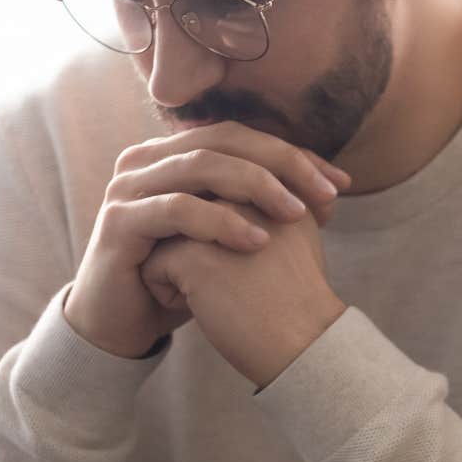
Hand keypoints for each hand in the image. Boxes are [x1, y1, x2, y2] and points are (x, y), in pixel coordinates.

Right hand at [64, 123, 351, 358]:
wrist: (123, 324)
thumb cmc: (182, 278)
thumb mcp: (229, 236)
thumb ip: (263, 206)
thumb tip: (329, 190)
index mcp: (174, 153)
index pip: (243, 137)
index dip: (293, 155)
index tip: (342, 184)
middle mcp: (147, 159)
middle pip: (224, 141)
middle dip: (282, 163)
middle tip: (326, 193)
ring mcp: (128, 187)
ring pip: (201, 166)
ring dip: (256, 186)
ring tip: (297, 214)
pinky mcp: (119, 222)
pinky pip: (176, 210)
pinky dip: (220, 222)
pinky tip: (256, 242)